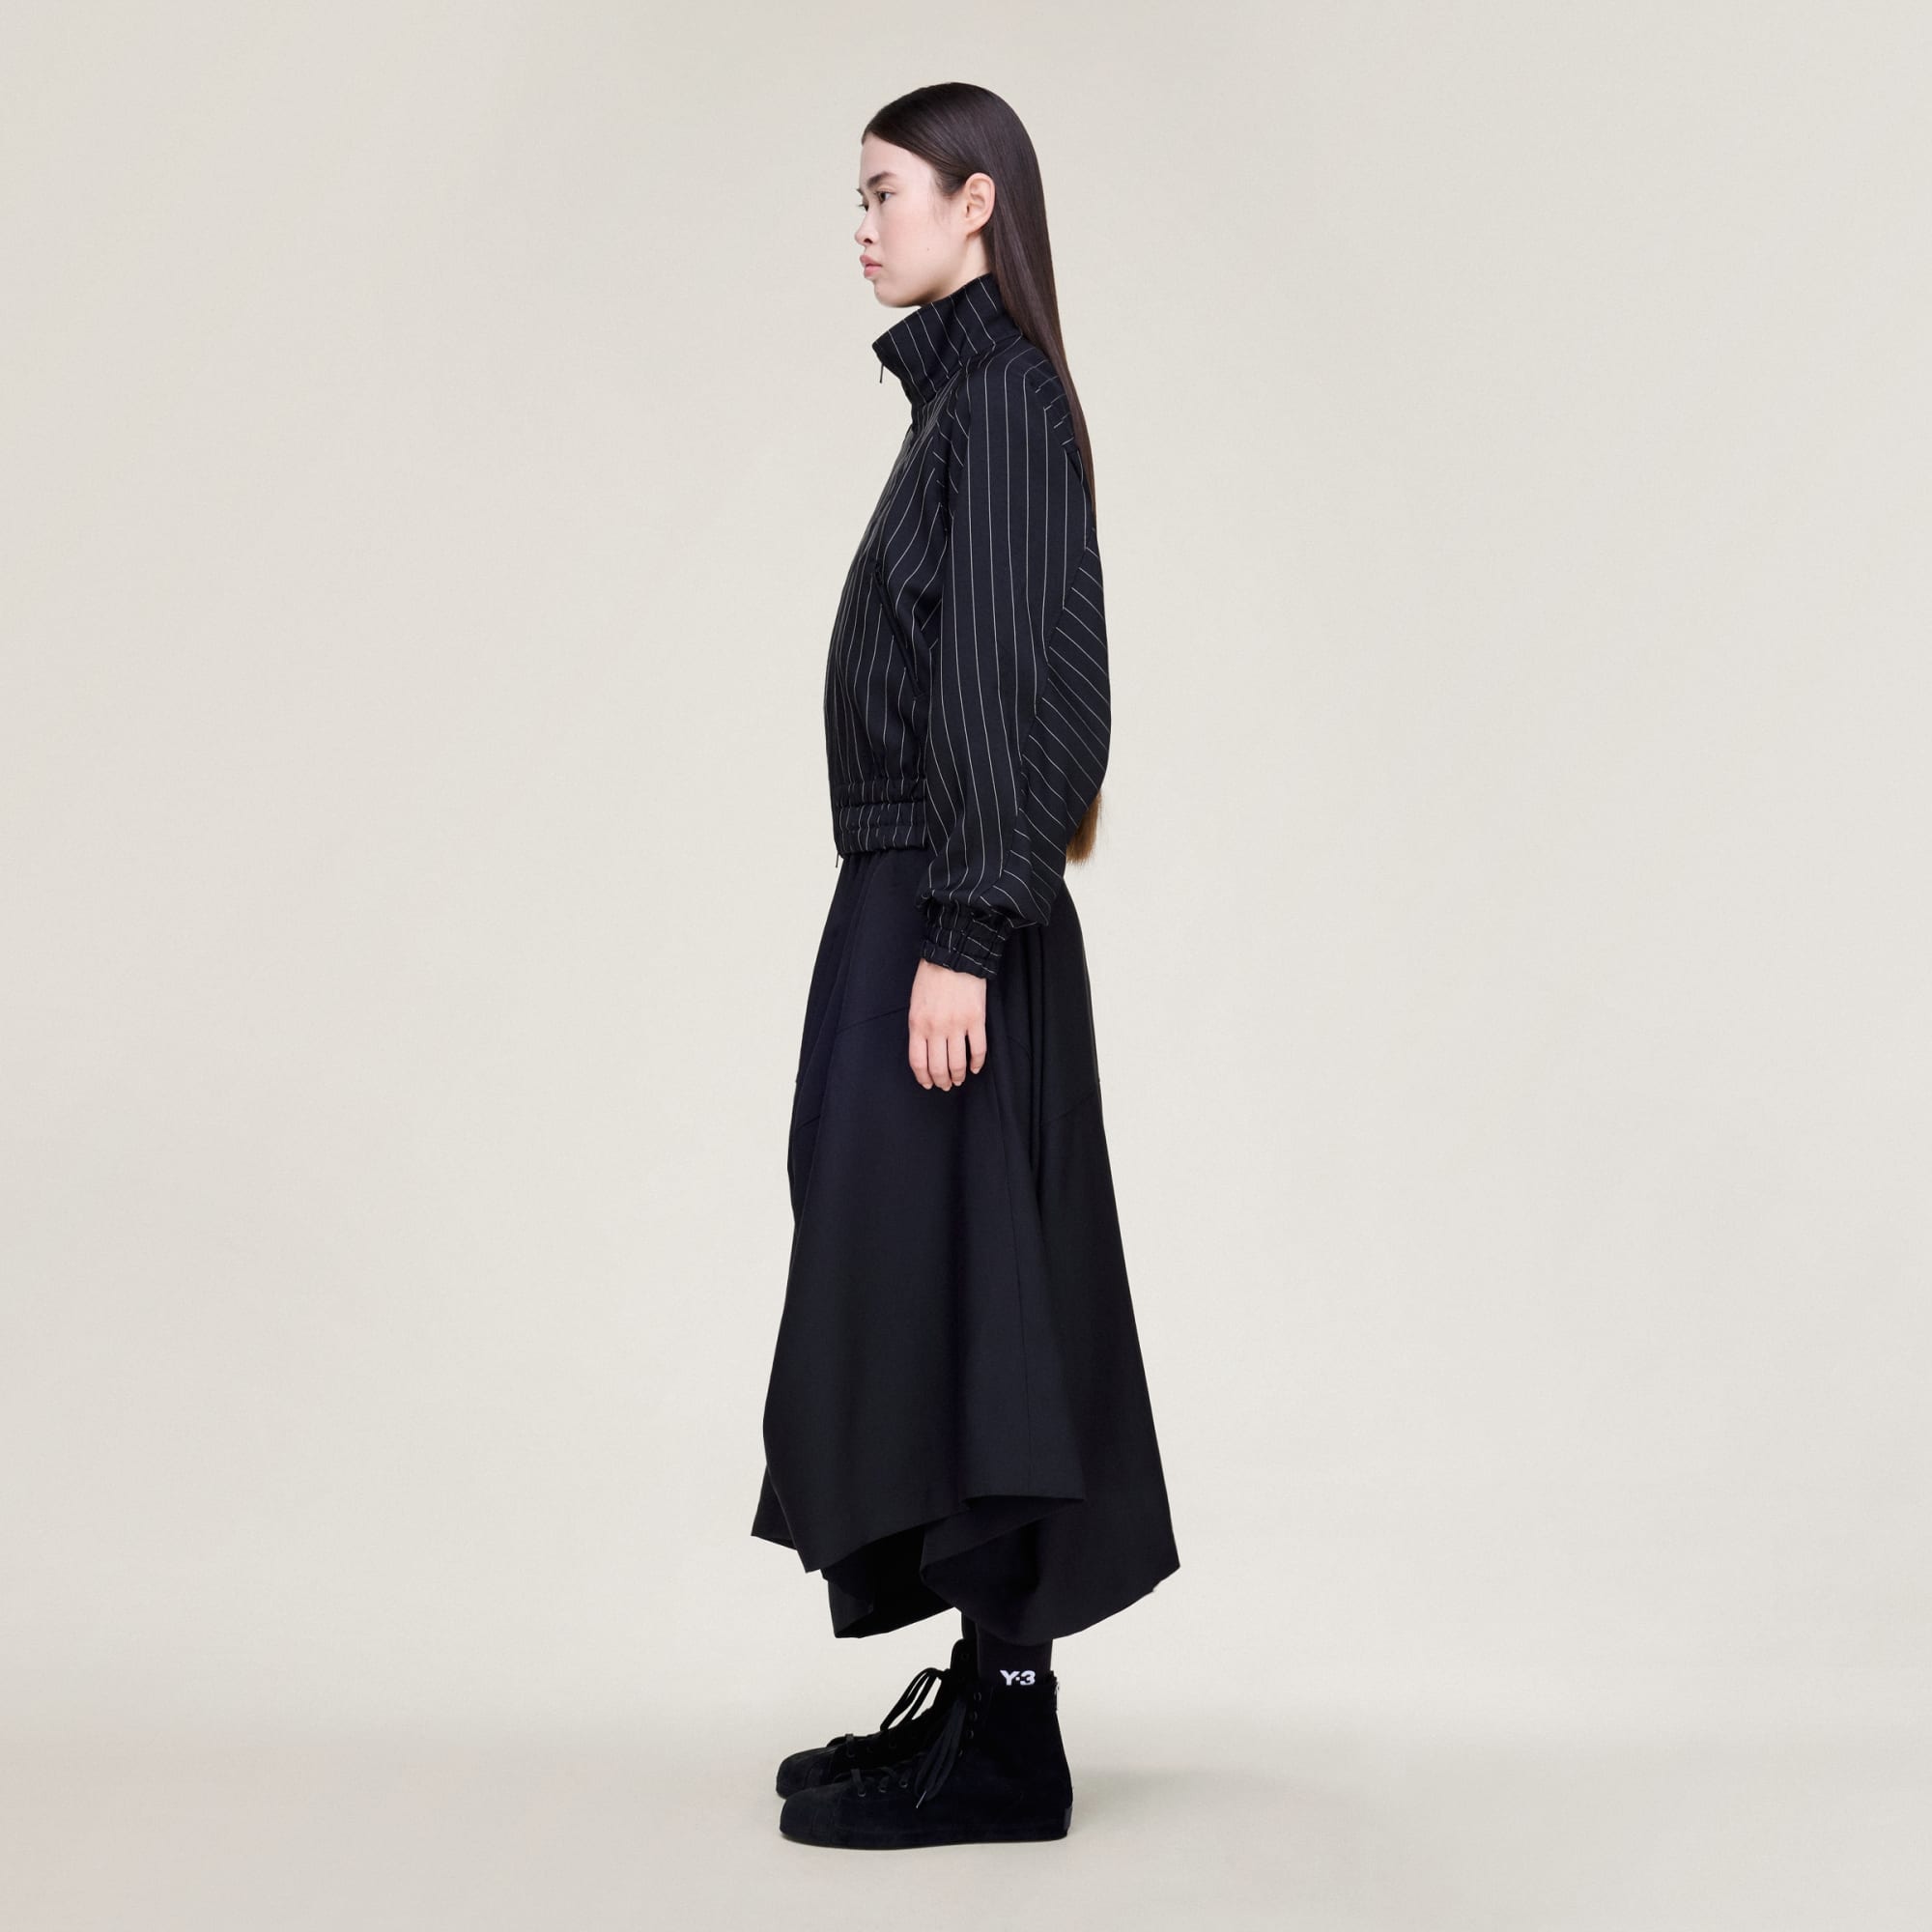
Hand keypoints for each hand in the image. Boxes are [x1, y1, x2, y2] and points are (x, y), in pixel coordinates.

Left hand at [908, 958, 987, 1089]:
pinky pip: (979, 1049)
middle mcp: (936, 1028)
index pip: (918, 1061)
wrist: (953, 956)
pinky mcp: (976, 1020)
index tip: (928, 1084)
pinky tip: (975, 1067)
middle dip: (942, 1081)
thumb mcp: (915, 1003)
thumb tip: (925, 1050)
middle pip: (938, 1067)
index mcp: (917, 1024)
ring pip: (958, 1063)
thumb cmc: (931, 977)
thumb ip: (919, 1027)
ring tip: (960, 1079)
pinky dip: (978, 1063)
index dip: (923, 1077)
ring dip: (959, 1076)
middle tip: (946, 1085)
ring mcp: (957, 1025)